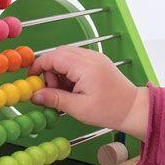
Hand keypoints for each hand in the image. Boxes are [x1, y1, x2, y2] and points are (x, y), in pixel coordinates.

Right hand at [27, 45, 149, 139]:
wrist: (133, 109)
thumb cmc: (109, 110)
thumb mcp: (79, 108)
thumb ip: (55, 99)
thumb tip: (35, 96)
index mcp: (85, 66)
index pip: (54, 57)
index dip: (39, 66)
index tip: (31, 79)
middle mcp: (90, 57)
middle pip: (59, 54)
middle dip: (50, 71)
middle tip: (52, 91)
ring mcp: (95, 58)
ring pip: (67, 56)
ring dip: (59, 72)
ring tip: (65, 93)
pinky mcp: (98, 62)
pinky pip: (77, 61)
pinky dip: (69, 72)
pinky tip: (73, 89)